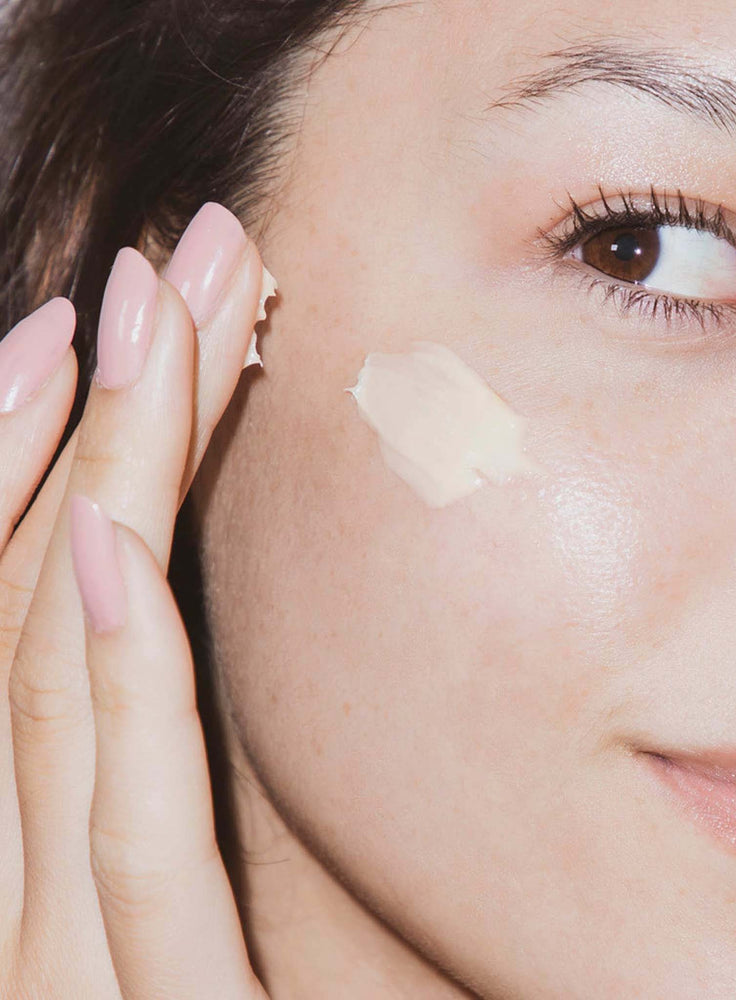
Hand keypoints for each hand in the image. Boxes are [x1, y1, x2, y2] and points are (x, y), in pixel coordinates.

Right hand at [0, 204, 271, 997]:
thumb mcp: (244, 907)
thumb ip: (197, 794)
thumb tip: (172, 611)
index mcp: (67, 840)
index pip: (58, 609)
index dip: (77, 450)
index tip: (137, 323)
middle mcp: (35, 882)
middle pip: (54, 605)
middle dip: (103, 421)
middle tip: (160, 262)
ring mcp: (67, 955)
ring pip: (62, 688)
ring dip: (105, 490)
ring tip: (134, 324)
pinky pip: (119, 838)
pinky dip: (98, 692)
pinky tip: (103, 554)